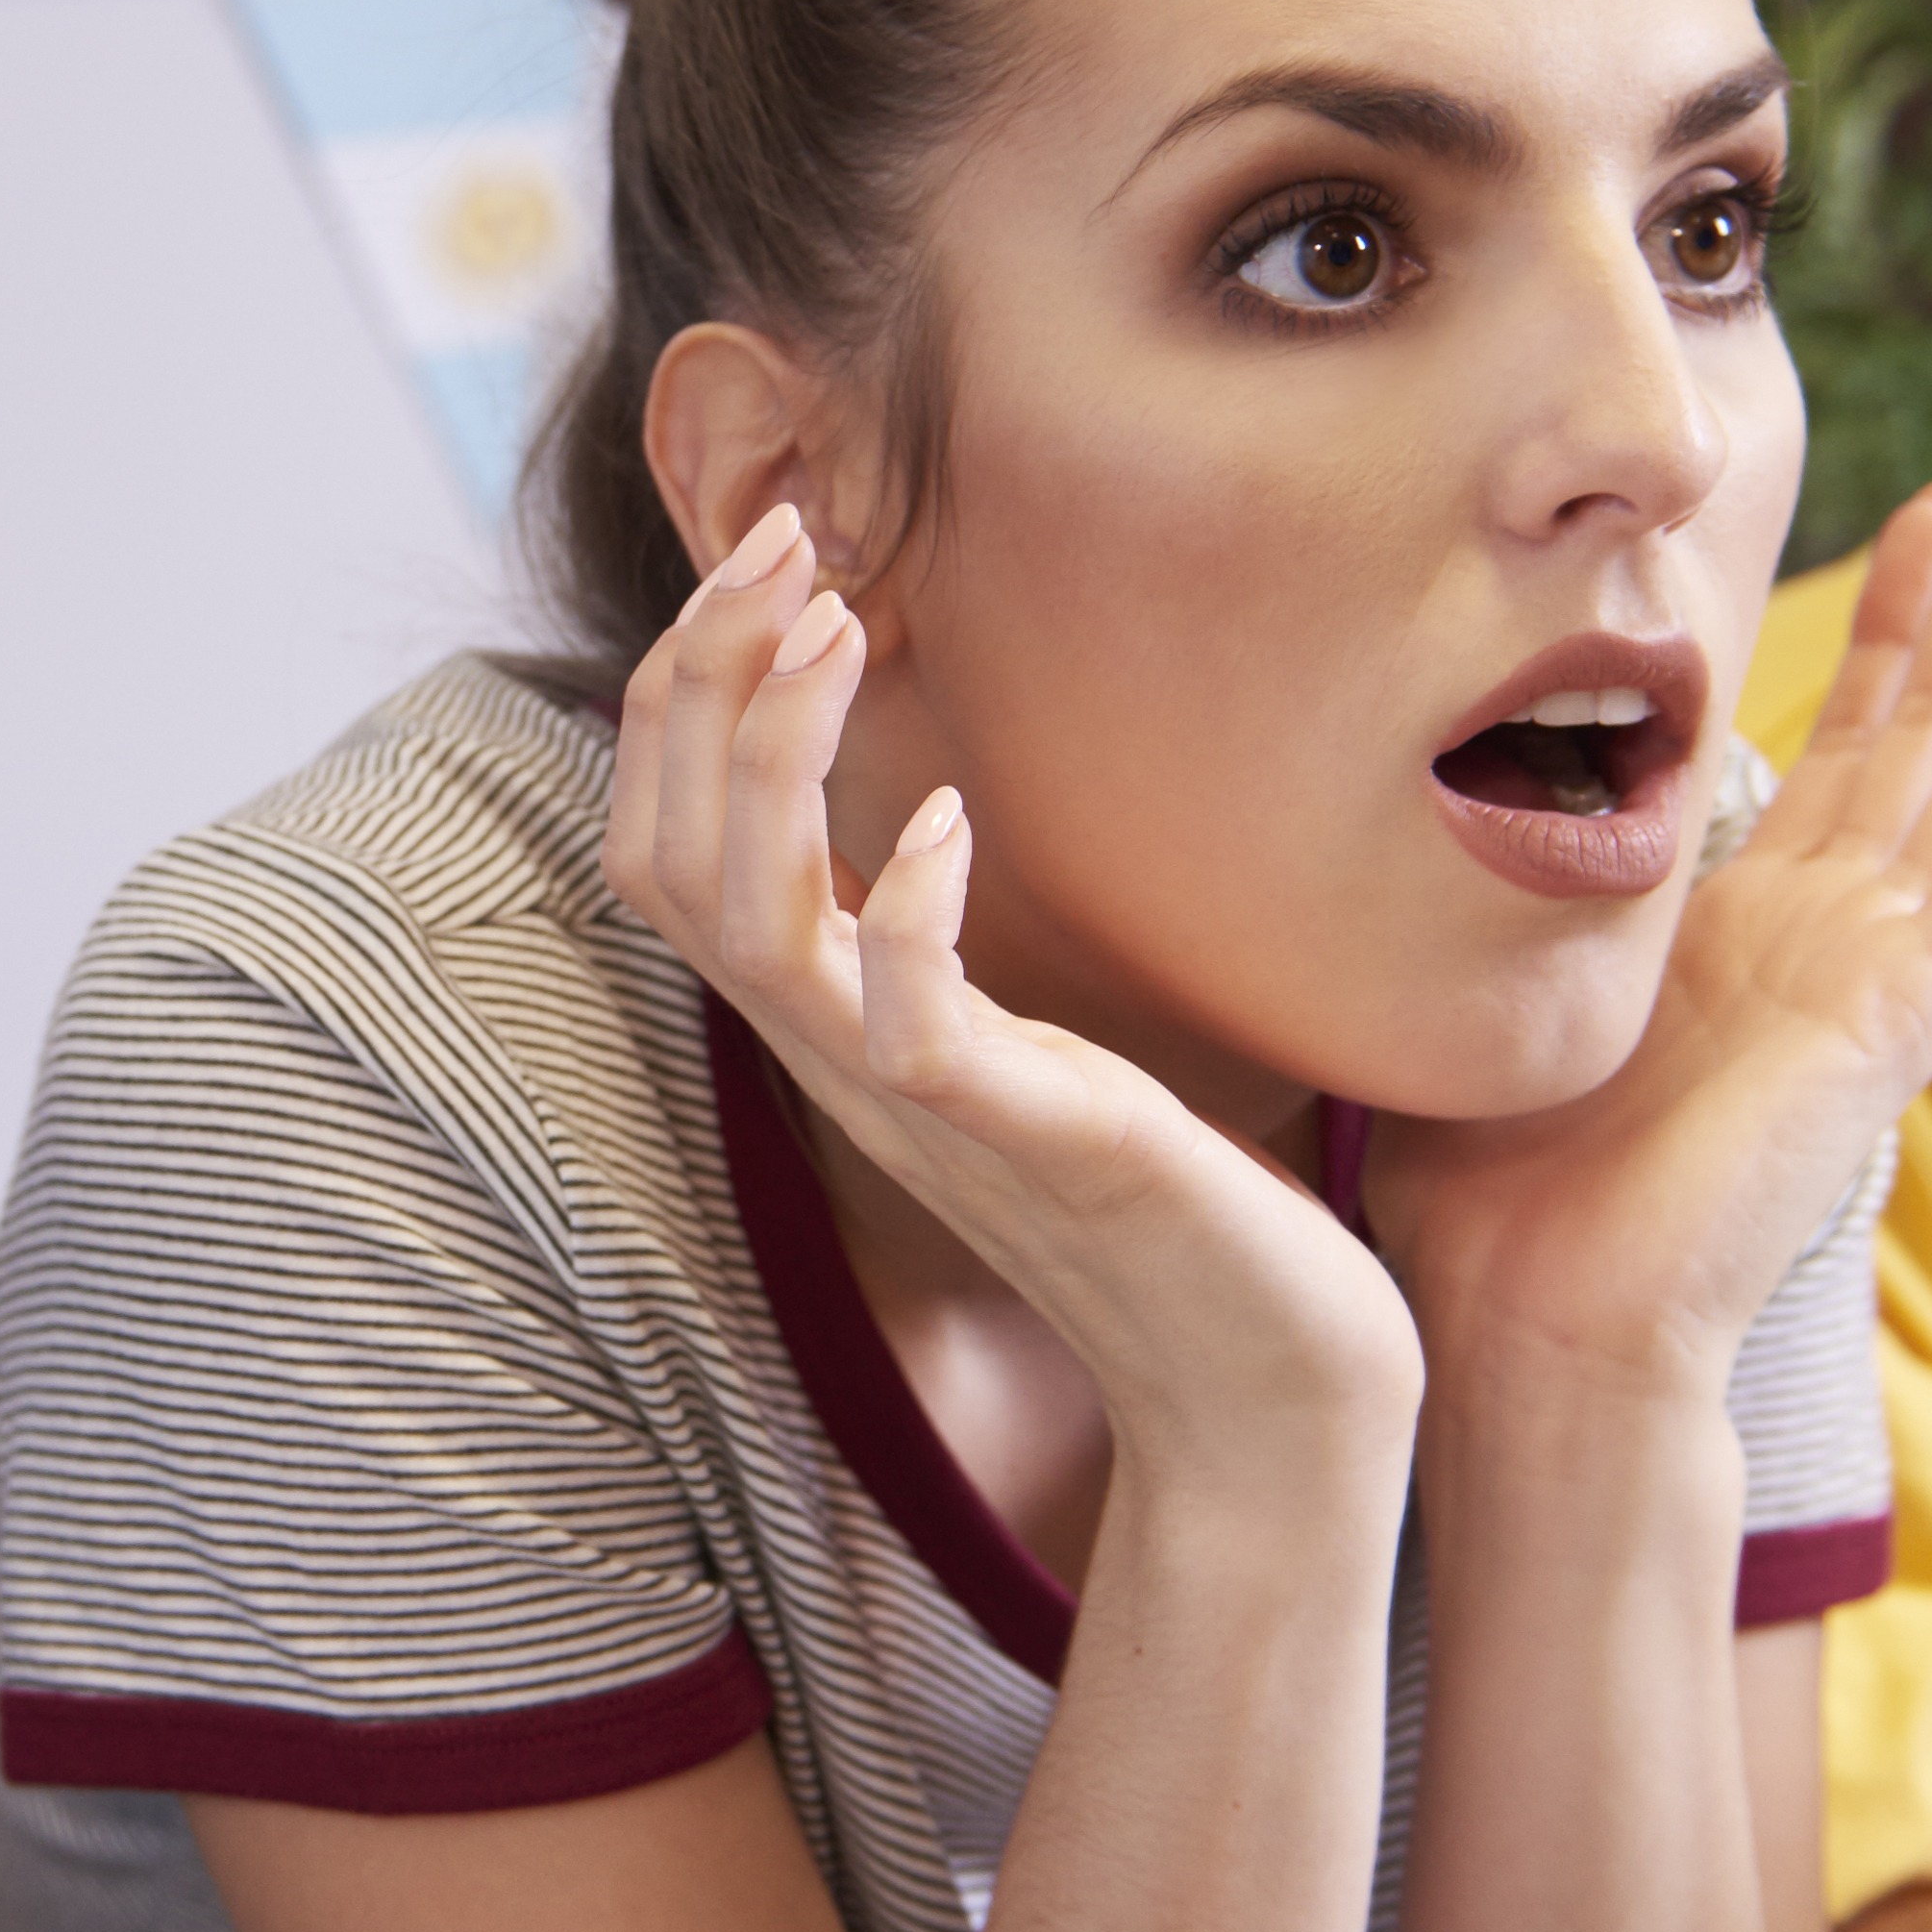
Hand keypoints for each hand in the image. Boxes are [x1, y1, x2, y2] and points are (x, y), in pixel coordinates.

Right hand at [606, 503, 1421, 1485]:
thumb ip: (947, 949)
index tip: (769, 554)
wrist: (1266, 1395)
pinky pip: (906, 1028)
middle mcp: (841, 1063)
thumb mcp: (1027, 1044)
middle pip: (667, 859)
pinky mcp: (1022, 1144)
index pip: (664, 846)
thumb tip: (925, 809)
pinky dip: (903, 915)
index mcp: (833, 1026)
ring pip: (748, 927)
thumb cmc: (1174, 1209)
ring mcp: (919, 1110)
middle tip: (781, 536)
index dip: (681, 693)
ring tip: (836, 621)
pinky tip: (950, 821)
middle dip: (701, 679)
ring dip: (773, 758)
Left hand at [1376, 448, 1931, 1389]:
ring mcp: (1886, 967)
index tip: (1920, 506)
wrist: (1534, 1328)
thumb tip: (1416, 801)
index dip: (1890, 628)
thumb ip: (1495, 898)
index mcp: (1746, 937)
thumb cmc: (1485, 1204)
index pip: (1848, 745)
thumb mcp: (1491, 991)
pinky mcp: (1910, 1004)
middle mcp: (1835, 939)